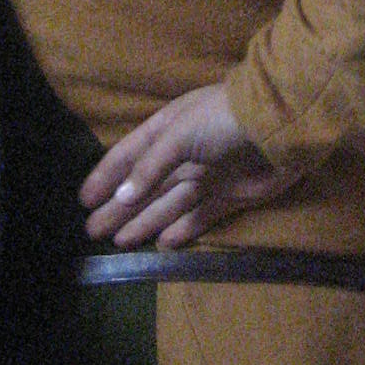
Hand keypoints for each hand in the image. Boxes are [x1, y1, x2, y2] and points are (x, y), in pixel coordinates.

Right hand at [79, 84, 296, 247]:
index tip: (83, 200)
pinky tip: (163, 244)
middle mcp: (184, 154)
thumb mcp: (178, 135)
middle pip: (145, 186)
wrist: (280, 126)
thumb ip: (148, 167)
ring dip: (143, 222)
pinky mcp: (230, 196)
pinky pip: (200, 217)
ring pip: (167, 205)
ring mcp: (207, 176)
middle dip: (119, 208)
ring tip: (119, 242)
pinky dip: (182, 230)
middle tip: (92, 231)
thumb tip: (120, 198)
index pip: (129, 156)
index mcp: (168, 130)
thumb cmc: (223, 120)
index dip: (106, 176)